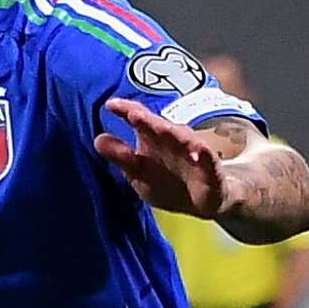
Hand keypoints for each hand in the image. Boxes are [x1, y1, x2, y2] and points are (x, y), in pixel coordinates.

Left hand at [95, 96, 231, 218]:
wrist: (200, 202)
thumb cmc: (166, 181)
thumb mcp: (138, 172)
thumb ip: (121, 156)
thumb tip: (97, 139)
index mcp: (152, 138)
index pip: (138, 119)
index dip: (126, 110)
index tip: (110, 105)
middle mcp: (171, 139)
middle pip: (159, 126)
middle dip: (148, 120)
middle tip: (133, 115)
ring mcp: (192, 151)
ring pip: (183, 138)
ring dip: (173, 132)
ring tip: (161, 128)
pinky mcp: (210, 167)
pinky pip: (208, 159)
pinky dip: (203, 155)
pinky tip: (198, 153)